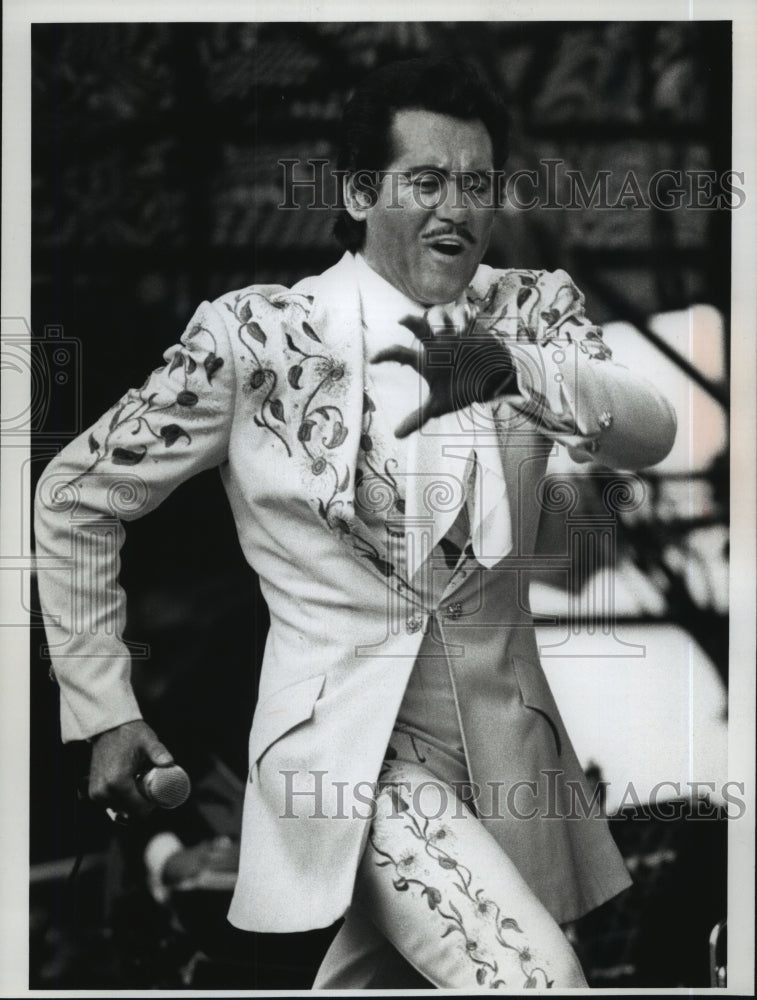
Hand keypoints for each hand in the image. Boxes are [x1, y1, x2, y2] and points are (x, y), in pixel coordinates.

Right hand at [88, 719, 173, 819]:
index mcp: (117, 783)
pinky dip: (123, 800)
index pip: (139, 810)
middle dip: (144, 804)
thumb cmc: (130, 733)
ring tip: (140, 784)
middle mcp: (104, 792)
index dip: (153, 806)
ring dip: (133, 803)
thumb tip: (169, 762)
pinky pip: (112, 805)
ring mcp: (97, 794)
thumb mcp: (147, 741)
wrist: (108, 728)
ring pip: (121, 810)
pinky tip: (131, 787)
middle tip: (153, 788)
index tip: (160, 794)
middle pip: (130, 813)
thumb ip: (158, 752)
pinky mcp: (94, 792)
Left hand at [372, 313, 516, 437]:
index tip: (372, 360)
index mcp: (425, 362)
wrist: (489, 381)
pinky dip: (466, 315)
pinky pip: (466, 313)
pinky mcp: (470, 328)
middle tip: (402, 321)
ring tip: (456, 331)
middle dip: (412, 322)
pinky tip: (471, 320)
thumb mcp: (439, 405)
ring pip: (440, 314)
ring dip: (443, 319)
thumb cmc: (461, 389)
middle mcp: (436, 344)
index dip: (387, 355)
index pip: (401, 355)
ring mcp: (452, 334)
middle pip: (419, 326)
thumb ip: (418, 418)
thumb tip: (396, 435)